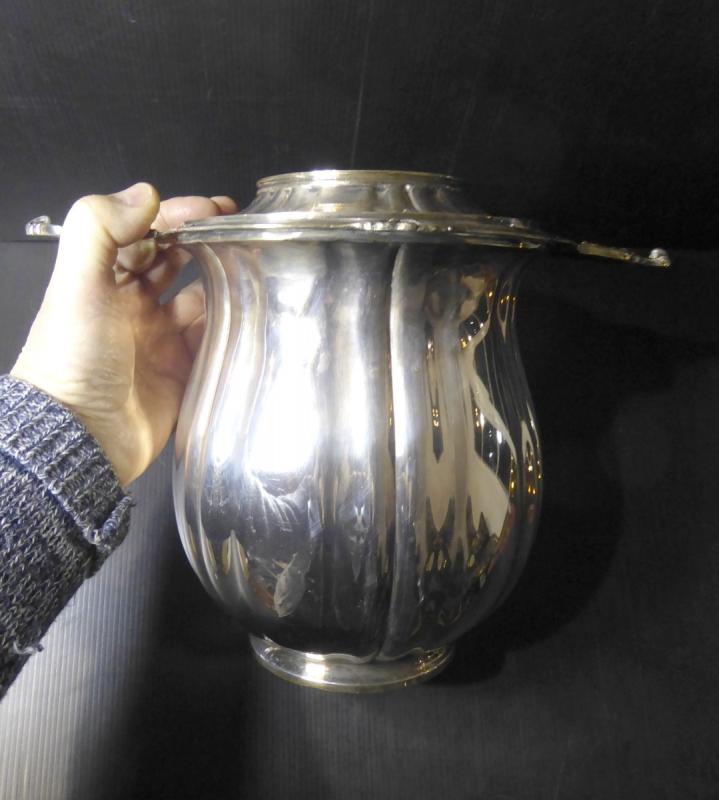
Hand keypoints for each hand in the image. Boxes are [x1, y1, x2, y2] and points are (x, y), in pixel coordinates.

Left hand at [11, 183, 236, 485]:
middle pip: (175, 262)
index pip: (144, 234)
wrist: (83, 435)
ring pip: (200, 299)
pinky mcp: (182, 370)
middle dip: (205, 242)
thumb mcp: (76, 285)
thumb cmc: (73, 360)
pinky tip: (248, 314)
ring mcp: (160, 338)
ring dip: (223, 283)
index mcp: (105, 281)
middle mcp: (134, 306)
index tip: (211, 208)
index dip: (176, 215)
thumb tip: (145, 192)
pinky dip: (230, 326)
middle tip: (239, 230)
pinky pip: (212, 340)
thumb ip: (99, 229)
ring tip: (251, 270)